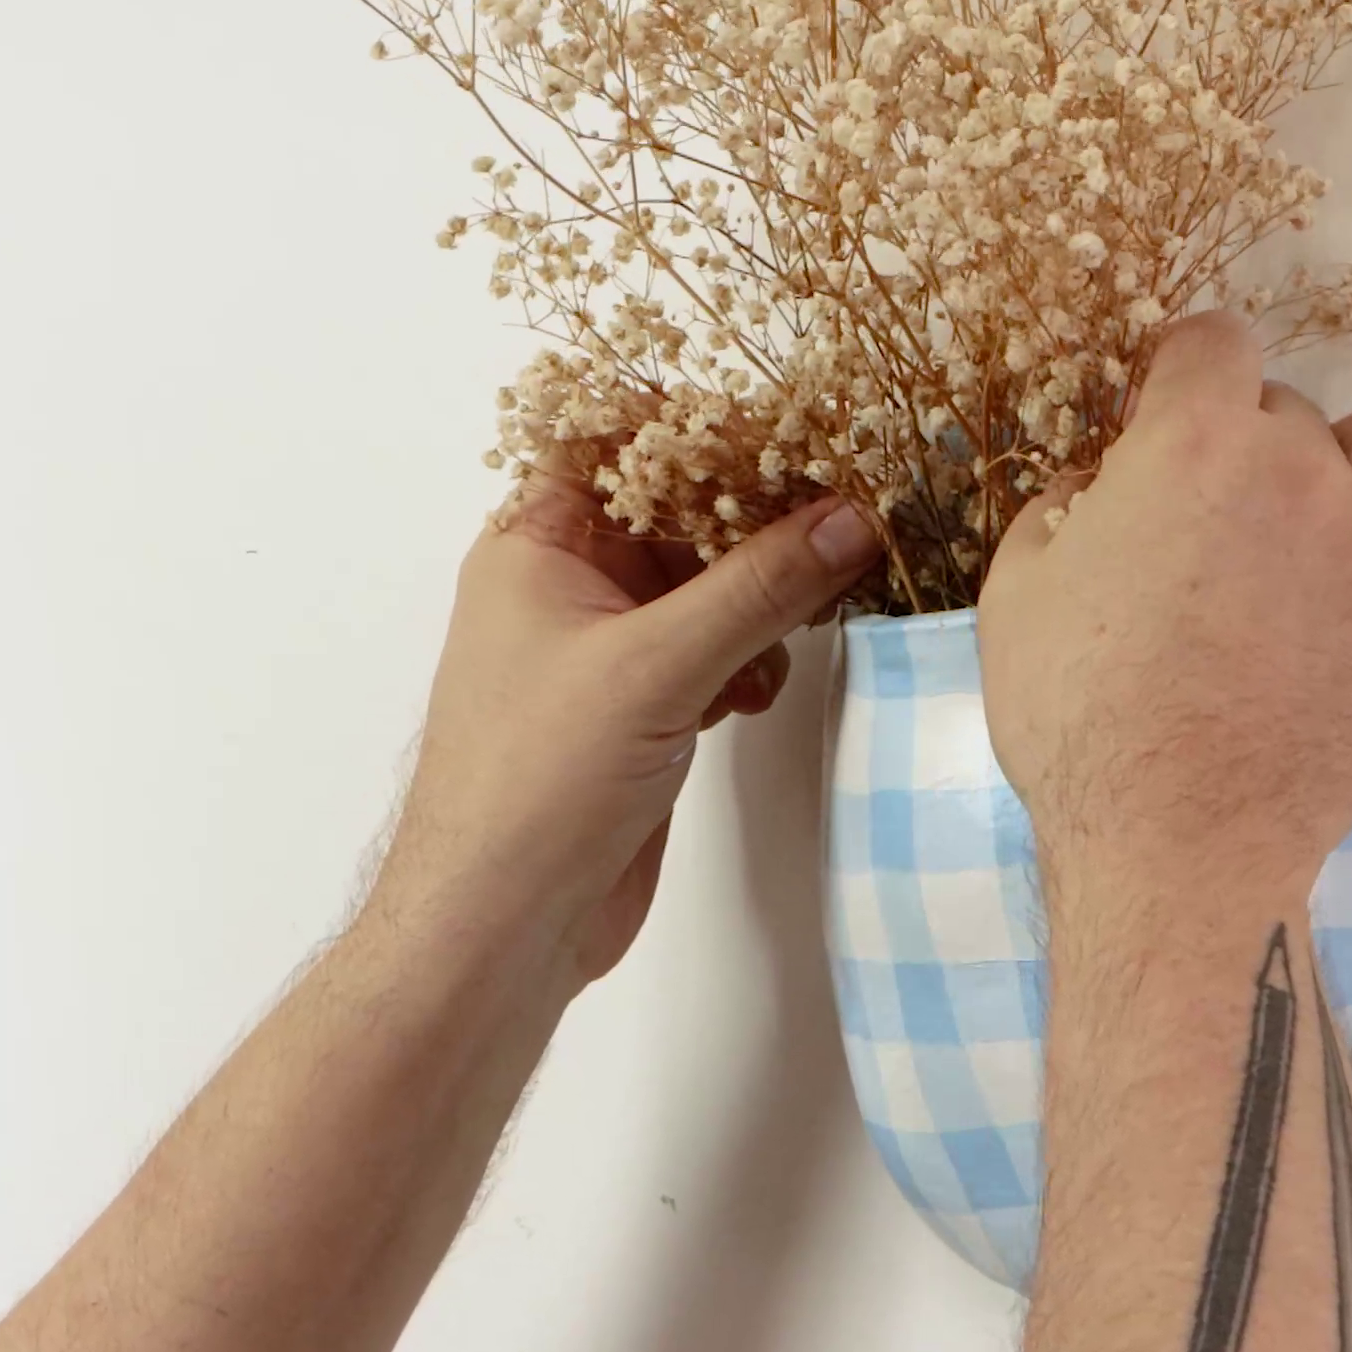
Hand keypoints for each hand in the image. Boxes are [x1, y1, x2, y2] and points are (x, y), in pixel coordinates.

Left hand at [382, 477, 882, 989]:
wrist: (500, 926)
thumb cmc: (536, 781)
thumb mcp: (657, 665)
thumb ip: (759, 586)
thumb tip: (851, 517)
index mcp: (534, 543)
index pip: (614, 439)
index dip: (696, 425)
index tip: (787, 430)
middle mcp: (565, 585)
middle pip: (673, 509)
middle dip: (753, 516)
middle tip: (835, 517)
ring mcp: (603, 652)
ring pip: (701, 585)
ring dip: (759, 596)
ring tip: (805, 616)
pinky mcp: (638, 711)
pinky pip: (710, 650)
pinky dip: (747, 657)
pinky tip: (761, 689)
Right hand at [976, 311, 1351, 911]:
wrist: (1179, 847)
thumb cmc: (1082, 723)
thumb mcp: (1020, 590)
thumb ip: (1067, 503)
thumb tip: (1108, 484)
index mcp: (1196, 444)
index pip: (1211, 340)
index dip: (1177, 377)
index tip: (1159, 423)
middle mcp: (1304, 470)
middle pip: (1290, 405)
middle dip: (1246, 445)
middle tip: (1209, 525)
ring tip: (1314, 528)